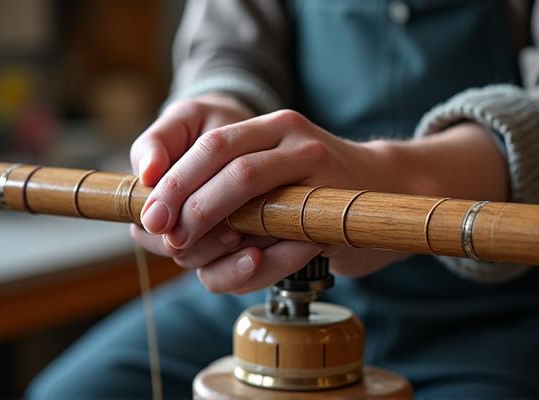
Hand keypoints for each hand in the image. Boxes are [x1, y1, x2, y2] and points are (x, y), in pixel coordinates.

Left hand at [134, 108, 413, 293]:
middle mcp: (289, 135)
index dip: (173, 179)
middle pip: (222, 156)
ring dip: (209, 221)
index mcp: (266, 128)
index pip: (209, 142)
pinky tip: (249, 264)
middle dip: (182, 197)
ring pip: (245, 179)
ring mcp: (315, 161)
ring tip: (192, 251)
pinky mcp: (335, 200)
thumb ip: (226, 204)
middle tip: (164, 234)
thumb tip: (158, 232)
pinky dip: (256, 259)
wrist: (389, 189)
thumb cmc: (316, 195)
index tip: (148, 217)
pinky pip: (284, 235)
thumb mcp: (271, 187)